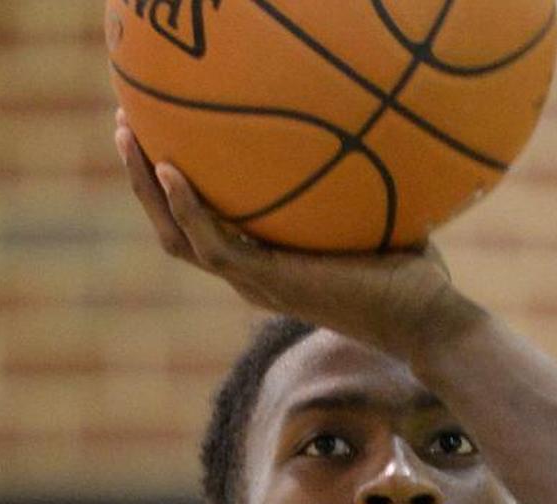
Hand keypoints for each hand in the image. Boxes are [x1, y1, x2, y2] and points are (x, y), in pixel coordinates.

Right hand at [113, 109, 482, 361]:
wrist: (429, 322)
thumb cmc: (414, 277)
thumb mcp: (374, 222)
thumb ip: (354, 191)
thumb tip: (366, 134)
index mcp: (269, 268)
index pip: (205, 231)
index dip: (175, 193)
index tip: (162, 143)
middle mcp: (253, 279)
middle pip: (175, 232)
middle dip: (144, 182)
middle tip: (127, 128)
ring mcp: (257, 283)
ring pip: (178, 237)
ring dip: (147, 186)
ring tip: (128, 134)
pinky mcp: (270, 281)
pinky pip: (211, 242)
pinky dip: (186, 207)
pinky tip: (171, 167)